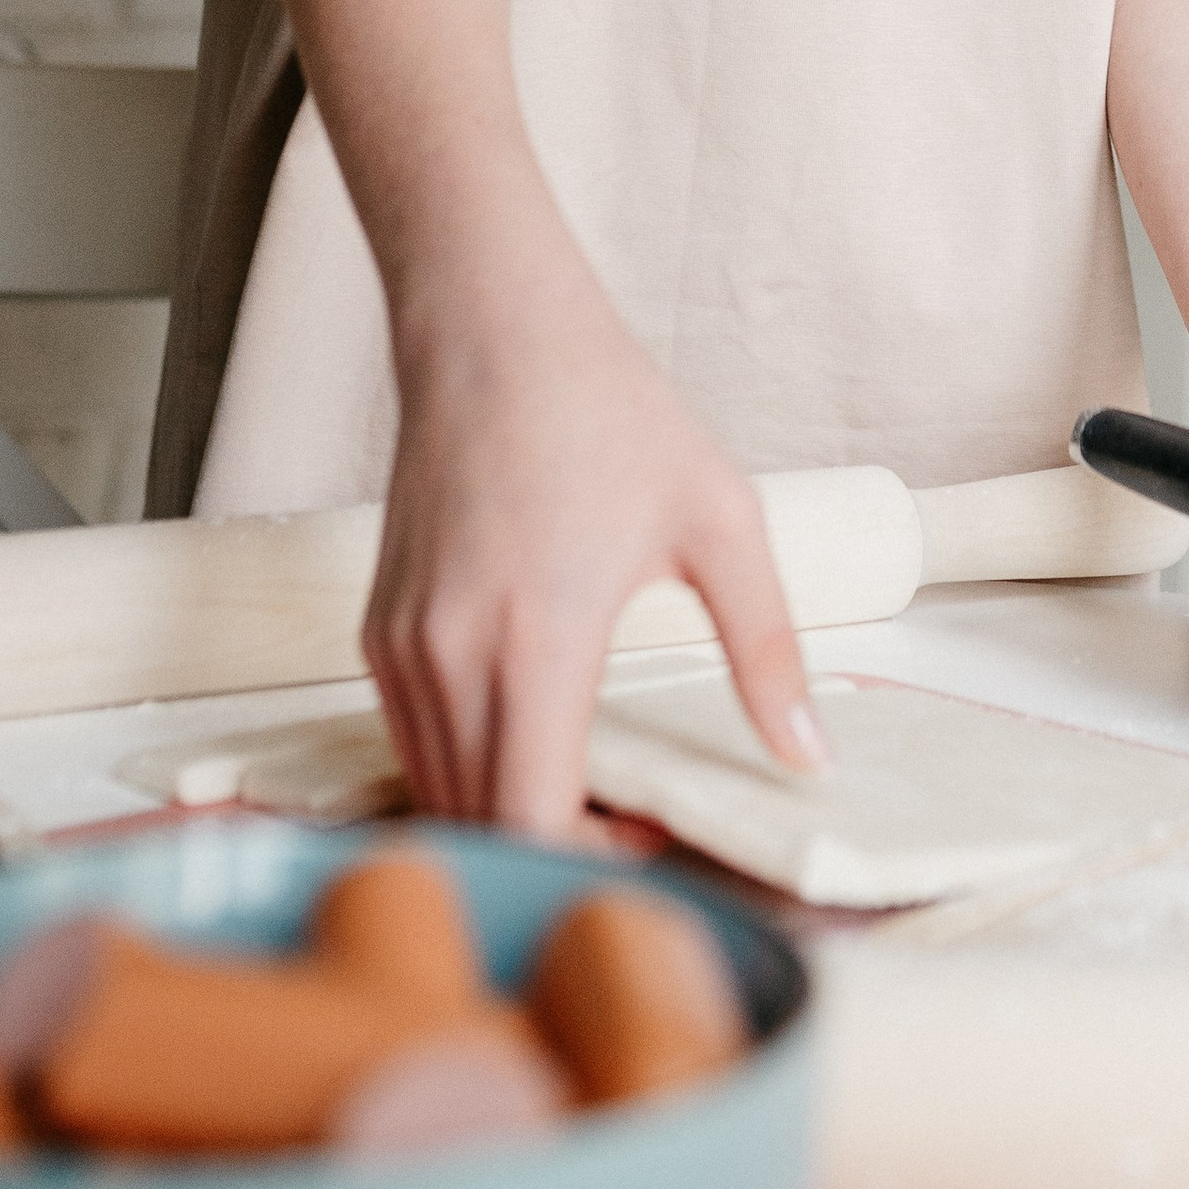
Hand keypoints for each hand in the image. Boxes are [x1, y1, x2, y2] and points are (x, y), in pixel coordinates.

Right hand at [364, 280, 825, 832]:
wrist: (492, 327)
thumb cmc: (607, 412)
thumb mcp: (719, 518)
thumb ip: (768, 649)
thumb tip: (809, 757)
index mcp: (536, 640)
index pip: (533, 822)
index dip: (592, 861)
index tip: (653, 829)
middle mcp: (449, 657)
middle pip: (481, 827)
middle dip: (556, 850)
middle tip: (633, 822)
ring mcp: (400, 648)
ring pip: (438, 793)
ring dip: (505, 815)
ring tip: (588, 784)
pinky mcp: (379, 631)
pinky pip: (413, 742)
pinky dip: (465, 769)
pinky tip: (532, 736)